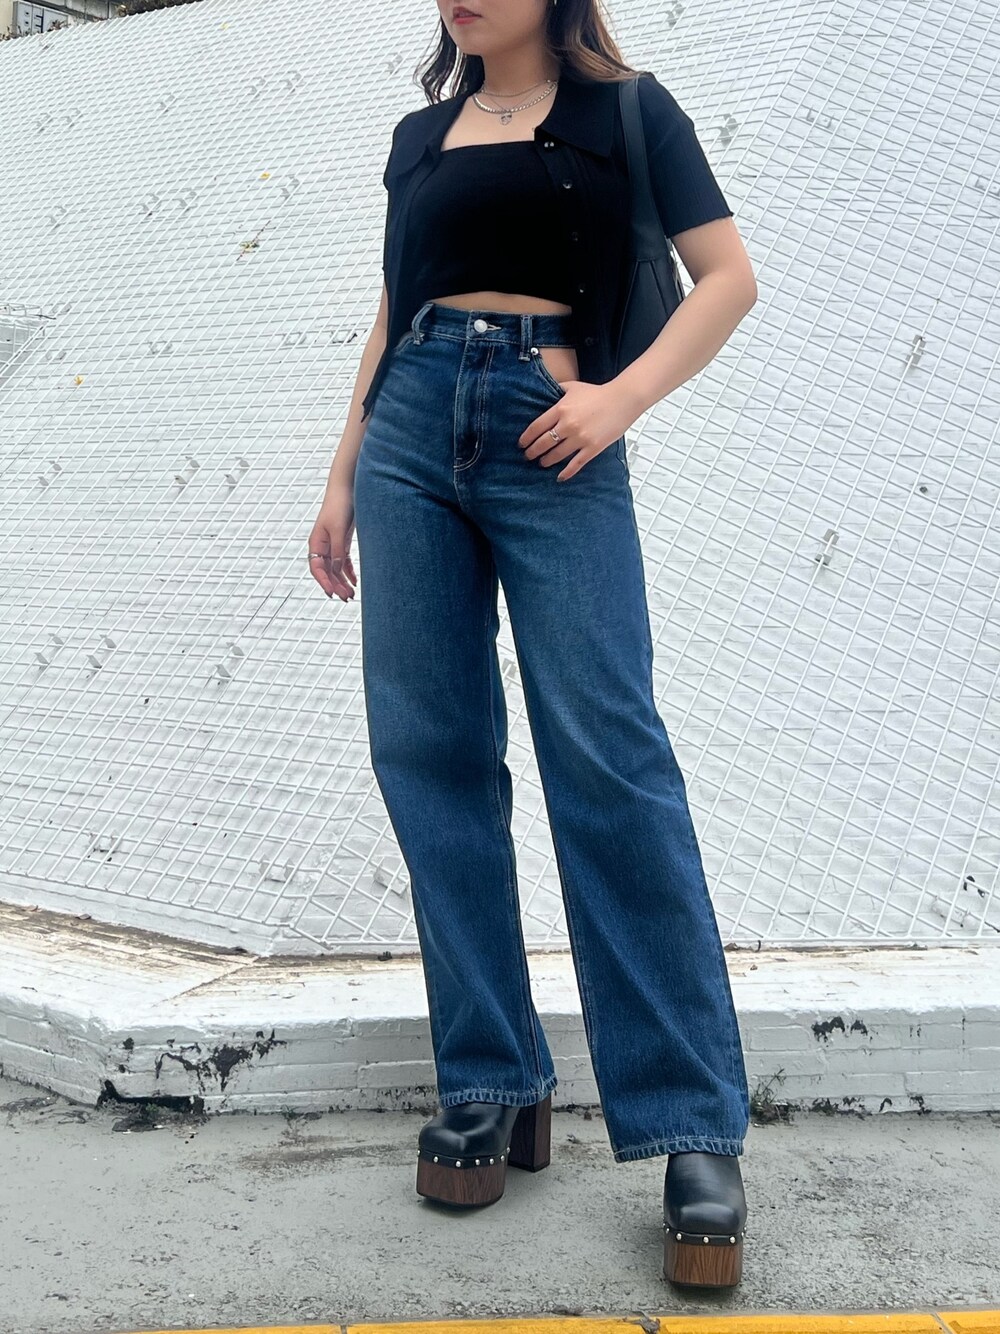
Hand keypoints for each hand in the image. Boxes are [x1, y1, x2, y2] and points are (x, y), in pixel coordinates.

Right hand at [307, 482, 357, 600]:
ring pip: (335, 568)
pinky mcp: (343, 540)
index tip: (331, 594)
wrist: (348, 487)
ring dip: (342, 582)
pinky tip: (354, 581)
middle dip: (335, 586)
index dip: (323, 582)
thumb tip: (336, 570)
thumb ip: (338, 550)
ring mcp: (333, 543)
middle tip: (346, 598)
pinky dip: (348, 572)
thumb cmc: (340, 505)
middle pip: (327, 571)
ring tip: (351, 594)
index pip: (317, 568)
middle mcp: (322, 545)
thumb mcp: (339, 530)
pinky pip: (343, 561)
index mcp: (316, 542)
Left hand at [517, 379, 639, 480]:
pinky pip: (575, 464)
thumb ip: (556, 391)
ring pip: (556, 455)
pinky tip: (559, 477)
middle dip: (533, 452)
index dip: (526, 438)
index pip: (536, 427)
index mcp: (561, 409)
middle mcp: (568, 425)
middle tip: (528, 456)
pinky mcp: (592, 448)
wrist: (622, 400)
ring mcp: (580, 438)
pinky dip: (566, 472)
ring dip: (546, 461)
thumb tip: (542, 393)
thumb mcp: (572, 387)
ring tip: (541, 463)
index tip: (521, 444)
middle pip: (543, 443)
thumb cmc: (597, 393)